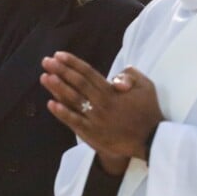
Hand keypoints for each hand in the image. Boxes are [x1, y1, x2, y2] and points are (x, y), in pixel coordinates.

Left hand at [41, 53, 163, 167]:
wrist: (151, 140)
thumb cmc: (148, 111)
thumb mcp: (146, 86)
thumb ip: (131, 75)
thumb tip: (115, 76)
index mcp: (112, 91)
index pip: (88, 73)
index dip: (73, 63)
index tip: (59, 55)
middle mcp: (101, 103)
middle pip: (77, 83)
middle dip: (60, 71)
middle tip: (46, 61)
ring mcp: (95, 119)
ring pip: (73, 100)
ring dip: (57, 88)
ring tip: (45, 77)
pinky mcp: (93, 134)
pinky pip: (74, 122)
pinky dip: (62, 113)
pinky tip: (51, 104)